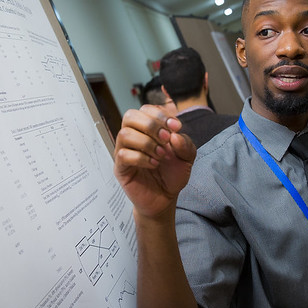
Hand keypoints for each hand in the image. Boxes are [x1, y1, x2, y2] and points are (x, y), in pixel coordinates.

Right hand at [113, 104, 196, 218]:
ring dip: (147, 143)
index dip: (161, 115)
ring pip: (125, 134)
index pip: (145, 109)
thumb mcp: (187, 157)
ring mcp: (124, 151)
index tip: (176, 127)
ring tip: (161, 155)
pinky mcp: (120, 167)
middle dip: (151, 125)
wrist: (165, 198)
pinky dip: (141, 158)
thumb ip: (185, 144)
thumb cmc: (172, 174)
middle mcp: (133, 136)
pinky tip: (154, 165)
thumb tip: (174, 135)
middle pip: (130, 116)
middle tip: (166, 140)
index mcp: (147, 129)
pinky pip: (123, 155)